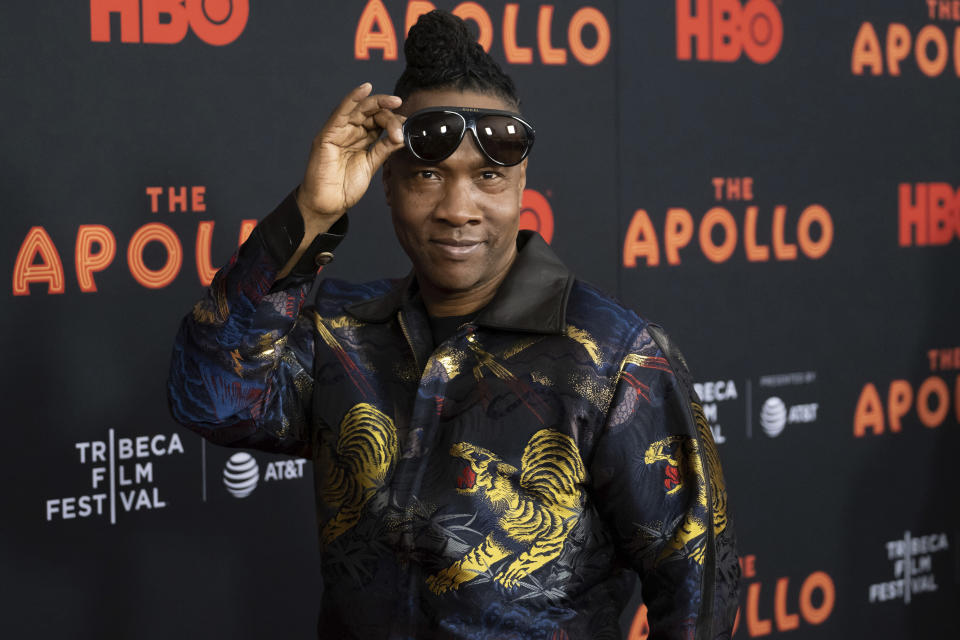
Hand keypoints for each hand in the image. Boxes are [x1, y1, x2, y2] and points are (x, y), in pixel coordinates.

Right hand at [296, 83, 404, 225]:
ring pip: (358, 110)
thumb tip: (402, 135)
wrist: (328, 204)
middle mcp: (348, 132)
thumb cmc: (345, 187)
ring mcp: (337, 132)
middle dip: (388, 110)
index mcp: (360, 138)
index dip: (393, 120)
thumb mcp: (371, 165)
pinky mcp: (327, 135)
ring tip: (393, 102)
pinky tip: (364, 90)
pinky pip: (340, 113)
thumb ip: (384, 149)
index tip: (407, 125)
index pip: (378, 122)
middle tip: (402, 114)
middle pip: (370, 113)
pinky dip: (352, 99)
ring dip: (376, 103)